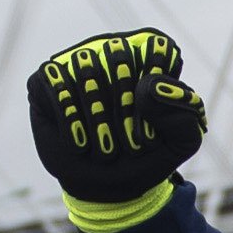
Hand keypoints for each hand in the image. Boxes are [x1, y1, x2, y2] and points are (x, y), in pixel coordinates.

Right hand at [26, 28, 206, 202]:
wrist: (107, 185)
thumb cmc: (146, 155)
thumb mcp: (181, 142)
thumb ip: (185, 112)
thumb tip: (148, 86)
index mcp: (149, 53)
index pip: (156, 47)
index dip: (155, 89)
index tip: (155, 127)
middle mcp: (111, 48)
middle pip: (120, 56)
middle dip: (126, 111)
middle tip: (132, 148)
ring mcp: (77, 60)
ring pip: (86, 69)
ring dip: (99, 120)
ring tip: (107, 152)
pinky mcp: (47, 78)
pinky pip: (56, 83)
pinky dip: (71, 120)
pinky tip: (81, 146)